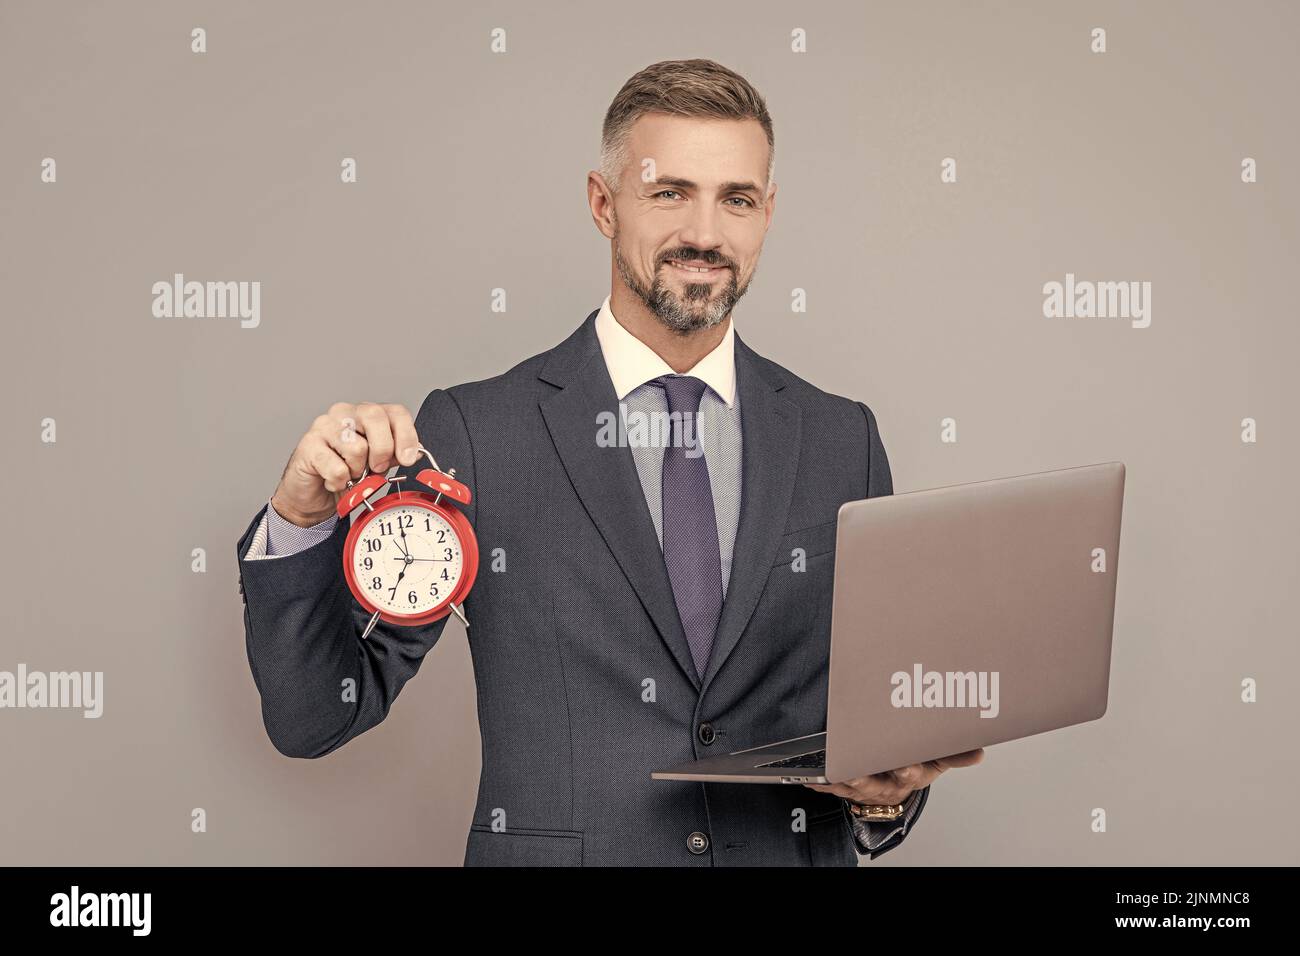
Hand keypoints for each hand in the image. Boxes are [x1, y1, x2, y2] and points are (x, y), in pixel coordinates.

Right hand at [271, 401, 421, 527]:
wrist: (313, 492)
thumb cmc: (346, 472)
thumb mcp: (378, 464)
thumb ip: (395, 455)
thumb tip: (416, 452)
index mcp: (367, 414)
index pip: (395, 412)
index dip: (406, 435)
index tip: (408, 459)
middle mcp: (346, 413)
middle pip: (375, 418)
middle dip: (383, 450)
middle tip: (377, 468)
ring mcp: (324, 425)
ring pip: (356, 447)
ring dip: (357, 471)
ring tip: (349, 474)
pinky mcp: (308, 444)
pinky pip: (337, 468)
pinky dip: (339, 482)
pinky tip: (333, 480)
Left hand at [803, 748, 984, 804]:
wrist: (895, 780)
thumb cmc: (914, 765)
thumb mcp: (936, 758)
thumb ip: (955, 754)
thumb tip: (979, 752)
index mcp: (910, 776)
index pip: (911, 773)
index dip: (907, 770)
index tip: (903, 766)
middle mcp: (887, 785)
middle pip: (876, 782)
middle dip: (865, 777)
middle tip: (854, 770)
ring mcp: (865, 787)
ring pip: (851, 785)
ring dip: (839, 779)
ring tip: (830, 771)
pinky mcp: (847, 786)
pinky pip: (833, 786)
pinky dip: (823, 782)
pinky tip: (813, 776)